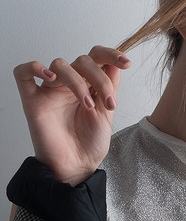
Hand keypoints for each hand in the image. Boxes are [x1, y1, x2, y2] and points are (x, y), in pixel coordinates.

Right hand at [13, 45, 130, 185]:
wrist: (78, 166)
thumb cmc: (90, 143)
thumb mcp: (107, 113)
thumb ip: (110, 87)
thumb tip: (117, 63)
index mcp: (88, 85)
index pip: (96, 58)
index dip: (110, 54)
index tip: (126, 62)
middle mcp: (69, 84)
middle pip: (82, 61)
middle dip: (100, 79)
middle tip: (109, 103)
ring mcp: (50, 91)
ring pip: (60, 64)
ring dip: (78, 81)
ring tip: (88, 106)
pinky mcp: (33, 101)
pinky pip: (23, 73)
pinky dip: (34, 67)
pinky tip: (49, 76)